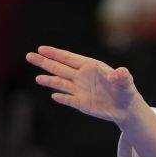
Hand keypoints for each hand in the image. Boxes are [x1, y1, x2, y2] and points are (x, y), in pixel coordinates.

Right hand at [27, 45, 141, 124]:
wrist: (126, 107)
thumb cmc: (126, 90)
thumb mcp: (126, 82)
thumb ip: (122, 76)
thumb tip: (120, 72)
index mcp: (90, 66)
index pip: (68, 58)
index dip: (55, 53)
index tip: (41, 49)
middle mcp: (81, 77)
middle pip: (59, 68)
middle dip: (44, 62)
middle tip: (29, 56)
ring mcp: (80, 90)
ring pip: (60, 83)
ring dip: (49, 81)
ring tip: (37, 78)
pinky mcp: (81, 104)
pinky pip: (69, 100)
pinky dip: (62, 98)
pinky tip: (53, 96)